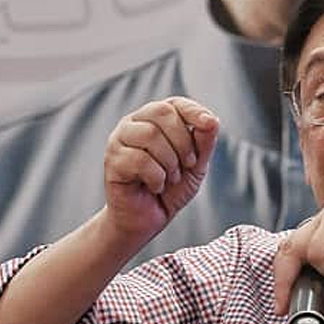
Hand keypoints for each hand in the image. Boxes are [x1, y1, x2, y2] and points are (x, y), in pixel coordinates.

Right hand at [103, 96, 218, 239]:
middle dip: (183, 141)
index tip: (210, 124)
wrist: (148, 219)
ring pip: (149, 134)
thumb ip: (204, 142)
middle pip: (161, 112)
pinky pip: (139, 160)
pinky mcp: (112, 160)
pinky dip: (156, 177)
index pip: (175, 103)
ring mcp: (120, 140)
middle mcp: (135, 124)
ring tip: (171, 178)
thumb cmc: (171, 189)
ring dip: (170, 161)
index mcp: (156, 120)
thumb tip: (212, 120)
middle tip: (188, 164)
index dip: (194, 111)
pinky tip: (155, 186)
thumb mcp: (196, 166)